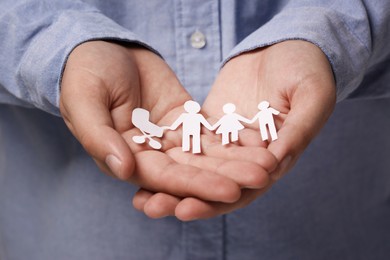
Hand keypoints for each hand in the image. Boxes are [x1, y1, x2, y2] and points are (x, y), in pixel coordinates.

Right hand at [60, 41, 255, 203]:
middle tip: (261, 177)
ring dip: (236, 160)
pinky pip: (210, 131)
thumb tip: (124, 170)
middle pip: (193, 170)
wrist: (101, 49)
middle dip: (227, 175)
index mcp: (126, 157)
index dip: (197, 185)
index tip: (230, 190)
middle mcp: (151, 154)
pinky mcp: (183, 119)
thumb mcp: (85, 101)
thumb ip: (101, 137)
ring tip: (268, 163)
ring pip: (206, 153)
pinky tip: (257, 141)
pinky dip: (232, 137)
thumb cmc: (84, 74)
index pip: (165, 178)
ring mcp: (169, 137)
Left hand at [135, 40, 335, 219]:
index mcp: (276, 159)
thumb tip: (275, 163)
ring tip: (140, 195)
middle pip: (211, 185)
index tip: (186, 208)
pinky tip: (143, 157)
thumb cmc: (309, 69)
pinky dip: (167, 152)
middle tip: (150, 207)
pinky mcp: (211, 122)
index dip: (215, 202)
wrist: (290, 46)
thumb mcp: (313, 96)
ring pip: (195, 167)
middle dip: (181, 197)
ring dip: (168, 182)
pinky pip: (187, 140)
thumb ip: (298, 130)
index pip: (243, 190)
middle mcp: (248, 157)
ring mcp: (227, 140)